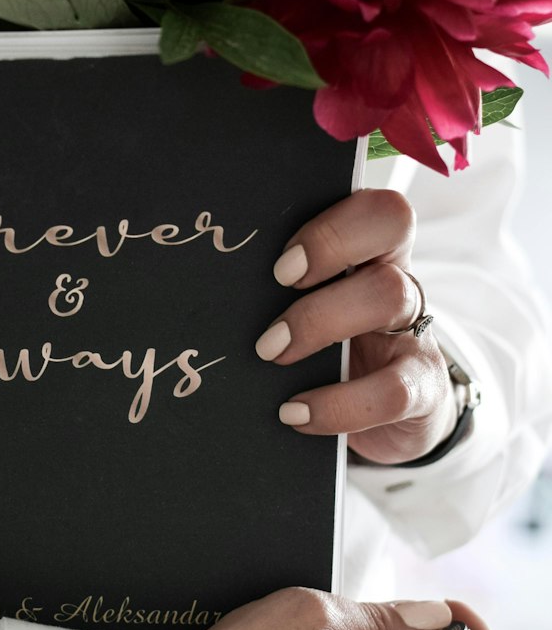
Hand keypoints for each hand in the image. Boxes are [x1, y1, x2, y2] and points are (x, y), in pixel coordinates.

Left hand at [255, 189, 458, 463]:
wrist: (388, 423)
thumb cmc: (330, 355)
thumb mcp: (307, 316)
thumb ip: (275, 296)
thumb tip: (207, 295)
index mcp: (368, 253)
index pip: (374, 206)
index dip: (333, 222)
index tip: (281, 260)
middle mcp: (398, 279)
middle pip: (390, 224)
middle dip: (328, 246)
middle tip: (278, 281)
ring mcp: (416, 332)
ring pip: (390, 294)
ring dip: (320, 320)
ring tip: (270, 352)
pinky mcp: (422, 392)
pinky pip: (392, 391)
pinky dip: (337, 405)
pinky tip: (295, 414)